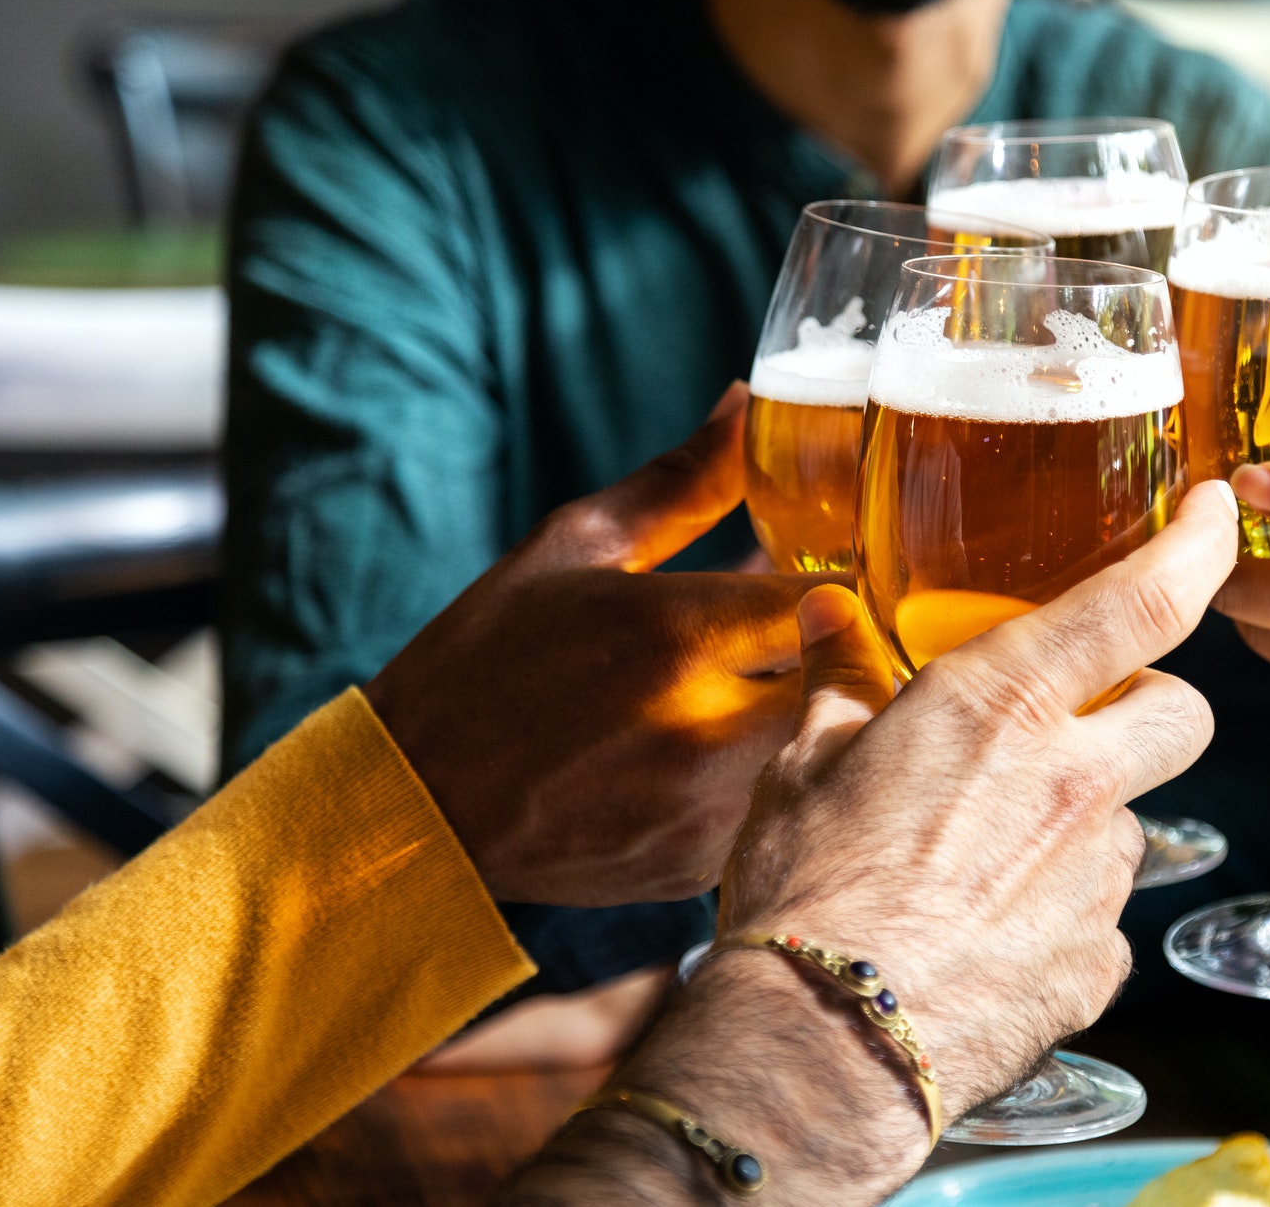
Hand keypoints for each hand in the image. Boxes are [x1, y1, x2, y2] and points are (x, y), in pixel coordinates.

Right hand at [364, 384, 822, 905]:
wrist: (412, 809)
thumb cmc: (485, 661)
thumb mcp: (573, 548)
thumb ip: (683, 481)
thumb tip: (748, 403)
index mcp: (674, 635)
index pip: (835, 598)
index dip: (857, 578)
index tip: (848, 566)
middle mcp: (702, 730)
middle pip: (852, 683)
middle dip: (854, 649)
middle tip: (836, 626)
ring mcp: (706, 809)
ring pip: (824, 749)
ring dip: (821, 711)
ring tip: (779, 683)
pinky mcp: (702, 865)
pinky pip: (779, 803)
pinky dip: (773, 769)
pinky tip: (728, 745)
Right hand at [718, 476, 1239, 1114]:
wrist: (820, 1045)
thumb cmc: (805, 893)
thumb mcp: (803, 763)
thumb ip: (839, 677)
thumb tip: (827, 610)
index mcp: (1004, 704)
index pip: (1147, 600)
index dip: (1199, 545)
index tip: (1216, 514)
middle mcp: (1074, 780)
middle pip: (1182, 712)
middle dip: (1149, 705)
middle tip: (1083, 719)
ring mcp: (1096, 879)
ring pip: (1134, 819)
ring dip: (1088, 819)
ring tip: (992, 850)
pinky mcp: (1096, 964)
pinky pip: (1103, 922)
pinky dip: (1063, 915)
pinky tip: (990, 931)